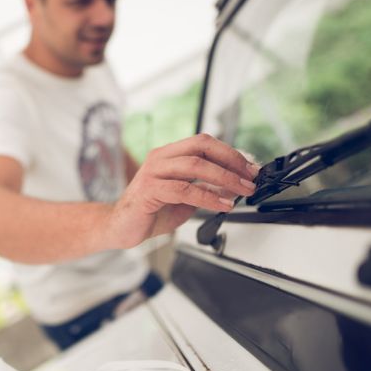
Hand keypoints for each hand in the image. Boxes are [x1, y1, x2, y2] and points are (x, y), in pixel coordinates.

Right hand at [104, 133, 259, 248]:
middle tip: (250, 177)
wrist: (120, 228)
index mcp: (168, 155)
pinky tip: (222, 204)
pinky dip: (208, 197)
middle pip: (201, 147)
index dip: (230, 153)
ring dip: (224, 178)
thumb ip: (206, 190)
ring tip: (241, 191)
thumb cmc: (150, 211)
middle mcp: (160, 158)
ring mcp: (153, 172)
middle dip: (231, 161)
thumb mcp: (185, 199)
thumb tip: (234, 186)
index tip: (250, 168)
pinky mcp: (149, 190)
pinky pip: (184, 189)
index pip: (203, 142)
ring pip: (195, 165)